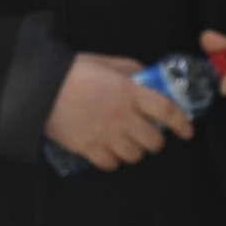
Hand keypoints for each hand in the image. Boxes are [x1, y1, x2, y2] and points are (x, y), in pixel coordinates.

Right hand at [45, 52, 192, 171]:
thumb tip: (145, 75)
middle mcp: (123, 116)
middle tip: (146, 134)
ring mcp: (107, 135)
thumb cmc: (71, 71)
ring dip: (133, 150)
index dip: (181, 122)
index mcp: (129, 92)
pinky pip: (111, 164)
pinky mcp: (90, 148)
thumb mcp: (102, 61)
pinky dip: (112, 160)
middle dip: (154, 140)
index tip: (186, 130)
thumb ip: (127, 67)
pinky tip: (106, 150)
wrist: (39, 88)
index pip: (166, 110)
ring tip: (124, 142)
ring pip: (135, 155)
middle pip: (153, 140)